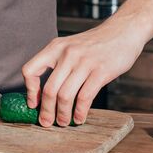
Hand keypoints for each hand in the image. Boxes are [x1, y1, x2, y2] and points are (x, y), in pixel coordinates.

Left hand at [21, 17, 146, 126]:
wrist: (123, 31)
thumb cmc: (97, 43)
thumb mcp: (71, 46)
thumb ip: (58, 64)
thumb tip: (46, 94)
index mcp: (56, 47)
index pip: (30, 70)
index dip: (30, 91)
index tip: (34, 104)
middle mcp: (67, 54)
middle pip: (49, 89)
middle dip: (46, 111)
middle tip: (47, 122)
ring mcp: (84, 62)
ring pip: (65, 96)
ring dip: (63, 114)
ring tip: (64, 122)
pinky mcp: (101, 71)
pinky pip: (84, 98)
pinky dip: (80, 112)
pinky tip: (79, 117)